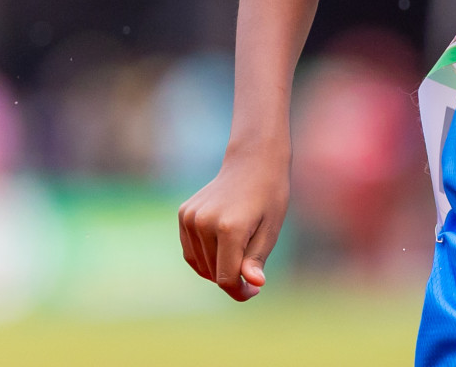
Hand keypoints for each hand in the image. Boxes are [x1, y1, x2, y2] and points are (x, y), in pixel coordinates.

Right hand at [177, 142, 290, 300]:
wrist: (253, 162)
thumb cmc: (269, 196)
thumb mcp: (271, 228)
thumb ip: (257, 259)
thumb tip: (252, 285)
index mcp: (230, 228)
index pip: (226, 277)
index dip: (239, 291)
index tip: (253, 292)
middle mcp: (204, 223)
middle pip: (214, 272)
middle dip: (233, 278)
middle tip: (253, 271)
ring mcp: (190, 218)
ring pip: (201, 264)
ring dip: (218, 267)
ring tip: (241, 249)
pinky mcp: (184, 215)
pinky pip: (191, 251)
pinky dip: (206, 256)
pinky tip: (224, 244)